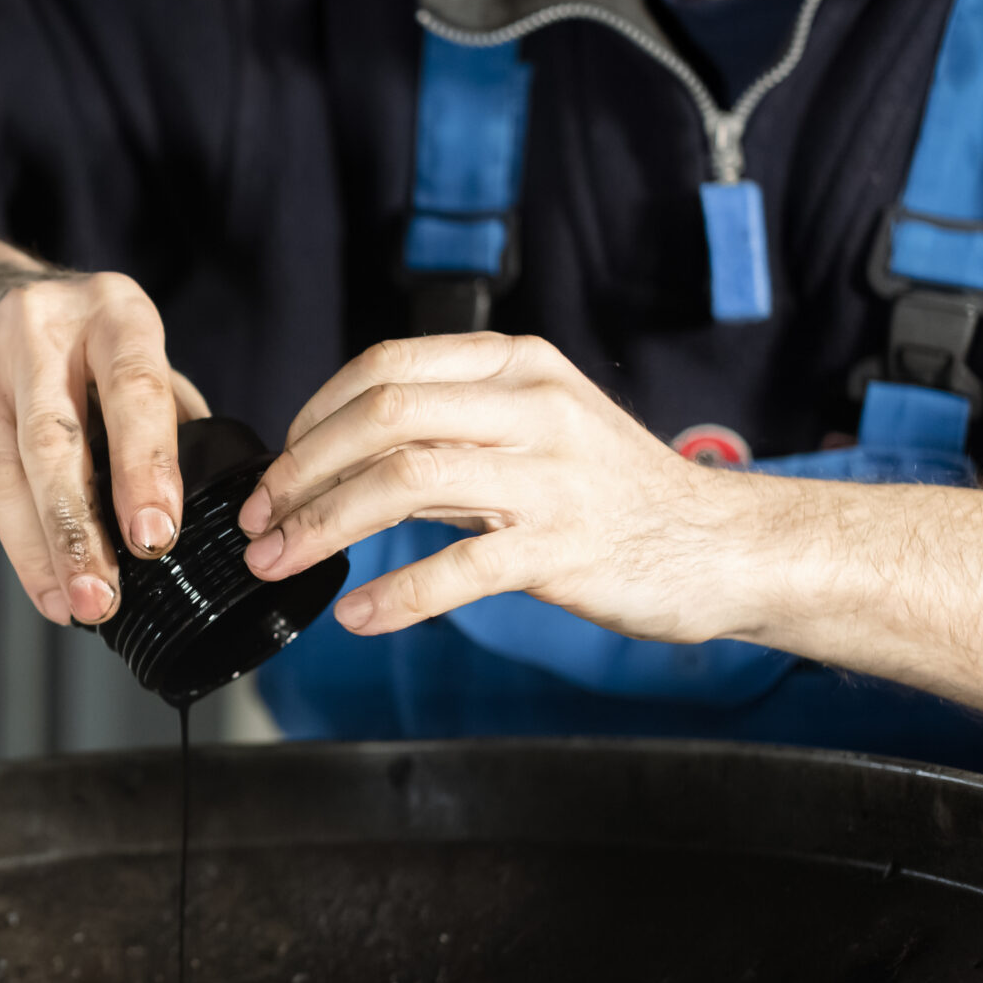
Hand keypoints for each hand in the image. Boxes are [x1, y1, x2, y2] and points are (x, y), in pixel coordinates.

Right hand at [0, 263, 208, 625]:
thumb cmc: (65, 345)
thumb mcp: (127, 355)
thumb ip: (165, 419)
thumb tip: (203, 513)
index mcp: (110, 308)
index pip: (133, 388)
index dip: (145, 467)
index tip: (154, 536)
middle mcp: (35, 319)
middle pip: (53, 442)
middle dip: (77, 532)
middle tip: (100, 597)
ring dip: (34, 551)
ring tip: (66, 601)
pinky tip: (22, 547)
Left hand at [234, 333, 757, 641]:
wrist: (724, 545)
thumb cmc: (613, 491)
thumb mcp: (533, 429)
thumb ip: (448, 428)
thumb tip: (337, 452)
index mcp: (516, 366)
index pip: (386, 367)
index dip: (315, 416)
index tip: (280, 466)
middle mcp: (532, 407)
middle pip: (381, 416)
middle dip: (301, 471)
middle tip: (259, 518)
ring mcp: (552, 476)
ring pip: (404, 481)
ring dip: (323, 526)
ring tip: (281, 562)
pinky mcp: (566, 547)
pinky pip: (460, 567)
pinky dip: (397, 595)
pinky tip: (360, 616)